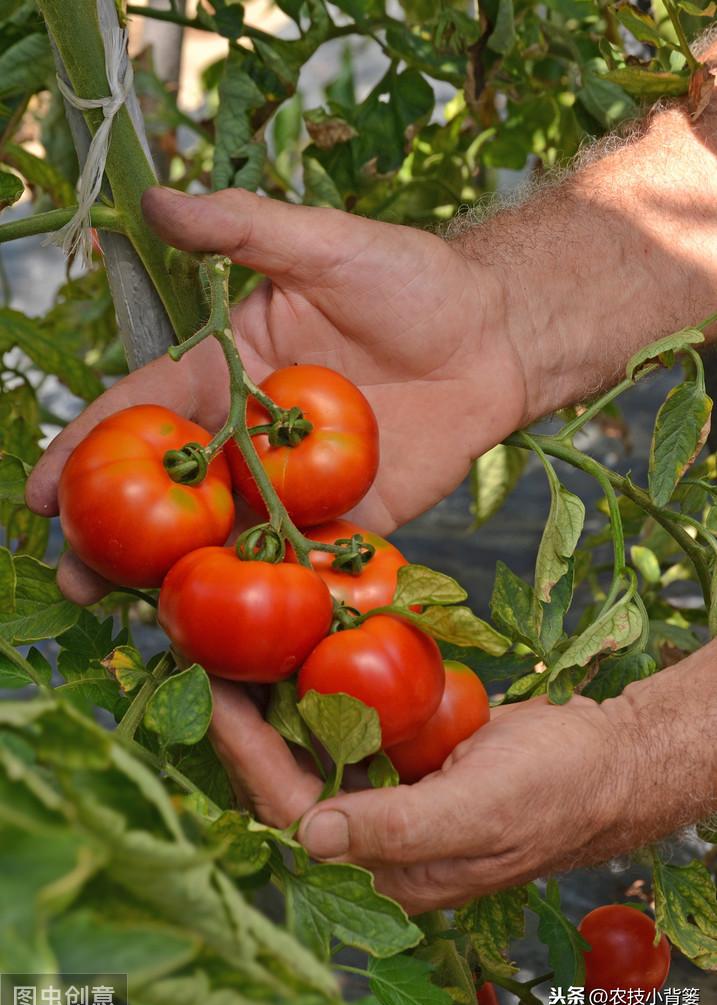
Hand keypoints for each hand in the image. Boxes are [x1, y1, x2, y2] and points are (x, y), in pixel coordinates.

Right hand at [26, 186, 528, 602]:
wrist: (496, 336)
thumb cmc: (412, 281)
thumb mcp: (323, 244)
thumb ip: (243, 229)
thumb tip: (154, 198)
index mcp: (229, 372)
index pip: (144, 413)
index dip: (89, 449)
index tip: (41, 494)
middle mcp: (252, 436)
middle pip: (174, 492)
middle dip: (120, 535)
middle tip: (74, 578)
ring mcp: (298, 485)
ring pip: (227, 537)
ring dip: (181, 578)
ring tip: (135, 618)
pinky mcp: (350, 520)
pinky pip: (303, 561)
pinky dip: (271, 593)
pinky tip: (236, 634)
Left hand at [210, 685, 641, 912]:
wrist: (608, 760)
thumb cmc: (555, 790)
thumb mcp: (480, 810)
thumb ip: (398, 829)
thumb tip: (309, 836)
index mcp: (387, 868)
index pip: (291, 811)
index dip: (246, 753)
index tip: (213, 690)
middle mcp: (377, 840)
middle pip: (287, 783)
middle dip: (245, 728)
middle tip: (210, 661)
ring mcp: (389, 798)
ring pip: (310, 755)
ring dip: (274, 708)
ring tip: (241, 653)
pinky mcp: (403, 764)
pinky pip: (346, 732)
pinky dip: (318, 696)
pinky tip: (300, 657)